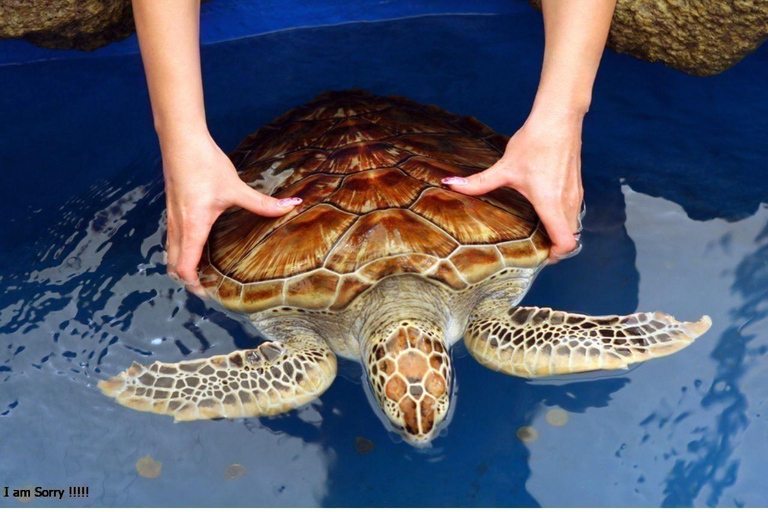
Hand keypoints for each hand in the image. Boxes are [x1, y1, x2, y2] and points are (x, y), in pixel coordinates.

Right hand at [160, 130, 300, 291]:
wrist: (180, 140)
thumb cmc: (204, 164)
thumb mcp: (235, 187)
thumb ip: (263, 202)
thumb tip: (291, 205)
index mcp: (193, 227)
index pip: (185, 267)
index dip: (193, 285)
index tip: (208, 293)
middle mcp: (178, 226)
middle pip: (173, 265)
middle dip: (187, 280)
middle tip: (207, 287)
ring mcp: (172, 217)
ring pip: (170, 252)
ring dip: (182, 265)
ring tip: (203, 272)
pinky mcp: (172, 208)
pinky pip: (172, 238)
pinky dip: (180, 250)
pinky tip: (198, 245)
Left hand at [442, 110, 583, 262]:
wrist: (559, 118)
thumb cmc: (535, 142)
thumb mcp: (505, 167)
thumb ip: (479, 182)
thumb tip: (450, 184)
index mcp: (550, 203)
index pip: (565, 242)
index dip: (556, 255)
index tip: (540, 255)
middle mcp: (567, 202)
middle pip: (571, 238)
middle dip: (555, 246)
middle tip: (535, 247)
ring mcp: (576, 194)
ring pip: (574, 224)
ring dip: (560, 232)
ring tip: (539, 232)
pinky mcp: (577, 185)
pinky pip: (574, 211)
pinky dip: (564, 218)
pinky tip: (545, 210)